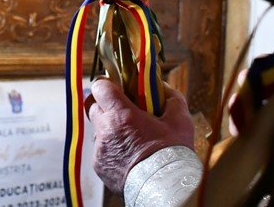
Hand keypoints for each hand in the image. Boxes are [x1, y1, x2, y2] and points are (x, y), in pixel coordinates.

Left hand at [84, 78, 194, 193]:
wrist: (165, 189)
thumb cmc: (172, 154)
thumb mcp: (180, 120)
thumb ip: (170, 97)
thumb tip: (163, 86)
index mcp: (122, 115)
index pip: (100, 87)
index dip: (108, 84)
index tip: (117, 87)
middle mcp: (105, 130)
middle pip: (94, 106)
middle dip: (107, 105)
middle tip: (124, 110)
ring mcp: (100, 150)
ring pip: (98, 129)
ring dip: (110, 129)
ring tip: (130, 137)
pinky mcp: (99, 166)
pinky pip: (101, 150)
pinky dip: (112, 148)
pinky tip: (129, 155)